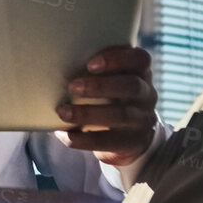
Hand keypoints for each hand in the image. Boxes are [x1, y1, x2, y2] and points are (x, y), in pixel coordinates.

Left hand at [55, 45, 157, 166]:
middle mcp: (147, 96)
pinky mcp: (132, 144)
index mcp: (142, 74)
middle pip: (131, 86)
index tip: (90, 64)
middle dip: (100, 86)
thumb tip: (55, 64)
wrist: (136, 139)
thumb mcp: (117, 82)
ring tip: (63, 112)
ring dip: (87, 113)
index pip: (140, 59)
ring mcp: (142, 121)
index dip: (118, 59)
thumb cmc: (115, 100)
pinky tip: (64, 134)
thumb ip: (99, 72)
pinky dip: (82, 138)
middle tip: (72, 86)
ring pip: (120, 115)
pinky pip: (107, 141)